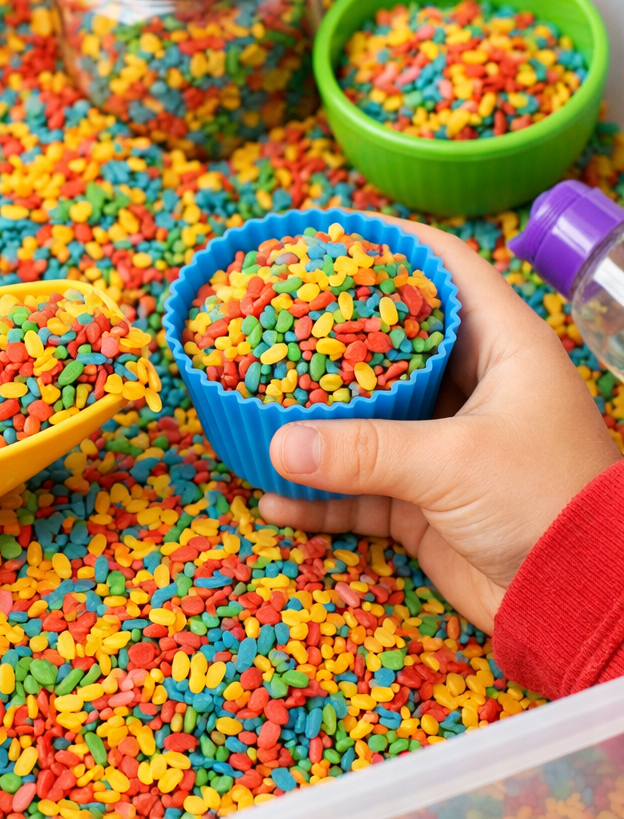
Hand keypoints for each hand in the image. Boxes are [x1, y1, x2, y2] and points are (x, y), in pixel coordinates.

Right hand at [259, 216, 619, 633]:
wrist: (582, 604)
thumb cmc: (544, 501)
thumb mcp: (454, 462)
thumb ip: (363, 451)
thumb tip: (277, 445)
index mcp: (503, 348)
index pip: (446, 269)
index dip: (393, 242)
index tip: (331, 233)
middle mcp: (472, 388)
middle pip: (390, 343)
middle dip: (333, 335)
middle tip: (274, 314)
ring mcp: (444, 446)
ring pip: (366, 420)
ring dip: (315, 423)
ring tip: (256, 408)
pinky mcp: (424, 500)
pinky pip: (359, 489)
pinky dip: (319, 497)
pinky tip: (273, 499)